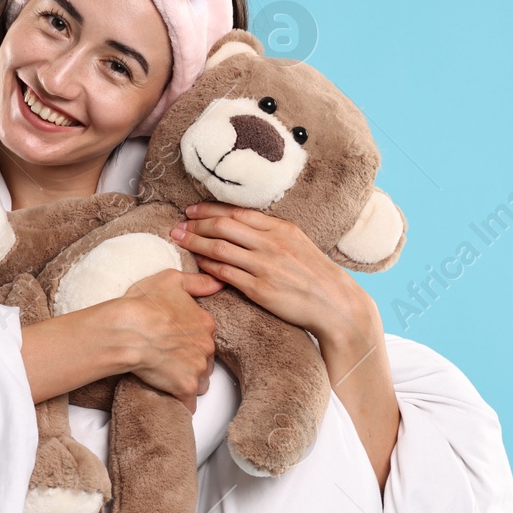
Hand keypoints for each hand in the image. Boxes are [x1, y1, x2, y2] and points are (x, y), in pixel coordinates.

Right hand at [107, 268, 221, 412]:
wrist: (126, 330)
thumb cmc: (143, 305)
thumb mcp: (170, 280)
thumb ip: (197, 282)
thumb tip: (218, 283)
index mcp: (206, 323)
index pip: (206, 338)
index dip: (190, 342)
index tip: (175, 342)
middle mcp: (207, 346)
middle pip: (205, 361)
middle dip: (190, 362)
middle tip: (168, 358)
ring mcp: (198, 368)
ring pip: (200, 381)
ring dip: (187, 380)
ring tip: (166, 374)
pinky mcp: (185, 386)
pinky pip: (189, 402)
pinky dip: (180, 400)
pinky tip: (167, 393)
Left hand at [171, 201, 368, 345]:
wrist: (335, 304)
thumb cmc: (315, 274)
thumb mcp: (298, 243)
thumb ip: (271, 232)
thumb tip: (242, 224)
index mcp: (281, 228)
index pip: (237, 212)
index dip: (210, 209)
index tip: (192, 210)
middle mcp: (271, 243)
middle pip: (223, 226)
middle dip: (196, 224)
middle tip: (178, 225)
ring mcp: (265, 266)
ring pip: (220, 248)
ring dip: (195, 243)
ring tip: (180, 240)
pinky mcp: (260, 289)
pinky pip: (226, 273)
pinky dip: (208, 266)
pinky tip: (198, 263)